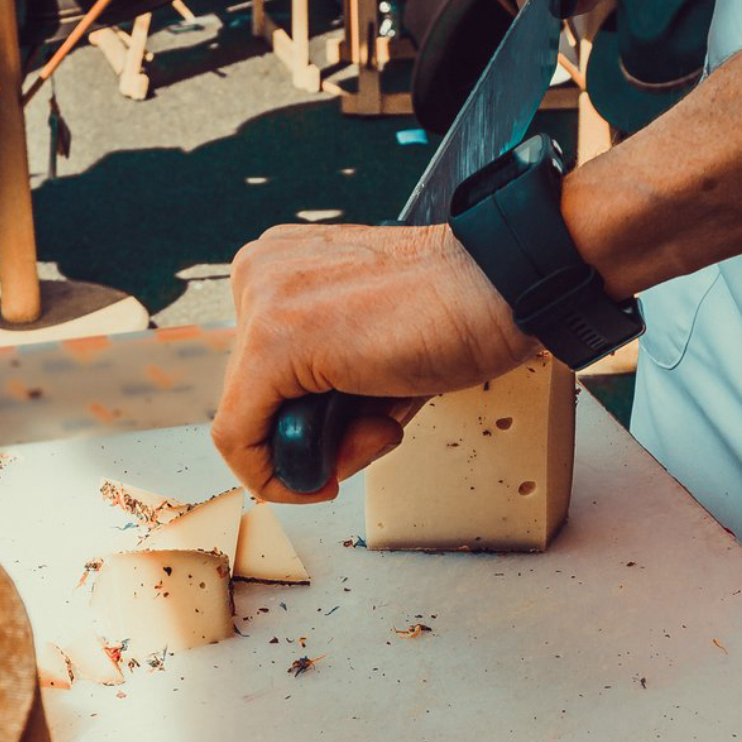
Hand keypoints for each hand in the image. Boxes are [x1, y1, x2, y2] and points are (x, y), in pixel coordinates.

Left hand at [213, 222, 538, 502]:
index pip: (259, 373)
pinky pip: (239, 438)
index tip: (348, 435)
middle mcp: (260, 273)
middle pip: (251, 397)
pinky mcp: (272, 341)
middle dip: (317, 434)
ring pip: (247, 423)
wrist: (501, 287)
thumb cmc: (455, 312)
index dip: (301, 423)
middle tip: (377, 429)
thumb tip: (308, 443)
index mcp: (281, 266)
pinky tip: (331, 470)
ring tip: (379, 425)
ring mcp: (262, 302)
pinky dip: (282, 475)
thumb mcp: (370, 344)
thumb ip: (328, 380)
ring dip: (318, 448)